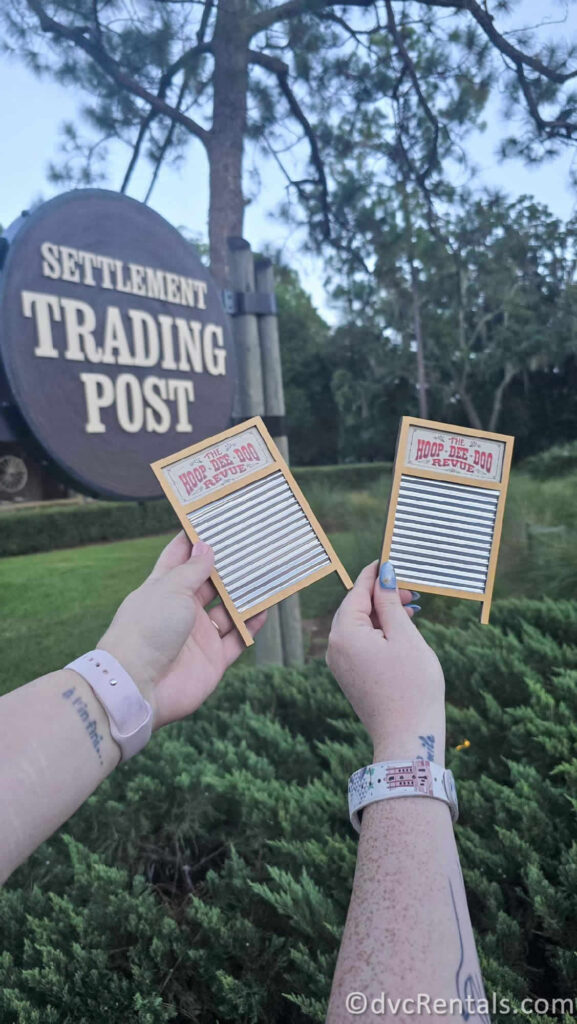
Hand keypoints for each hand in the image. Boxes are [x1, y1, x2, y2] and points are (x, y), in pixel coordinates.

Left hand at [99, 533, 265, 728]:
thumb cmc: (146, 628)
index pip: (179, 558)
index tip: (214, 520)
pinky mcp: (212, 660)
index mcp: (163, 589)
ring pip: (228, 612)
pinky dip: (252, 625)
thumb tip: (206, 548)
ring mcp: (198, 636)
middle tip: (252, 546)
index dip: (195, 540)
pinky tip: (266, 608)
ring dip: (246, 596)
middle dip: (228, 568)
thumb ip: (193, 570)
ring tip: (267, 575)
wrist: (138, 685)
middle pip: (209, 584)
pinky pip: (238, 639)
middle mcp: (181, 610)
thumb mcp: (170, 589)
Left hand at [326, 561, 445, 764]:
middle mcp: (335, 647)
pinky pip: (360, 644)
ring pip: (359, 626)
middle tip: (411, 592)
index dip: (376, 574)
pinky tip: (401, 632)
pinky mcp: (350, 677)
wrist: (407, 738)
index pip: (357, 592)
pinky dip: (379, 634)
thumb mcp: (405, 636)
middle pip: (355, 608)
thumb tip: (383, 573)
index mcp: (344, 633)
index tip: (391, 559)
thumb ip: (390, 602)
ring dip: (383, 615)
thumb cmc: (412, 685)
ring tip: (412, 610)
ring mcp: (341, 664)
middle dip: (382, 596)